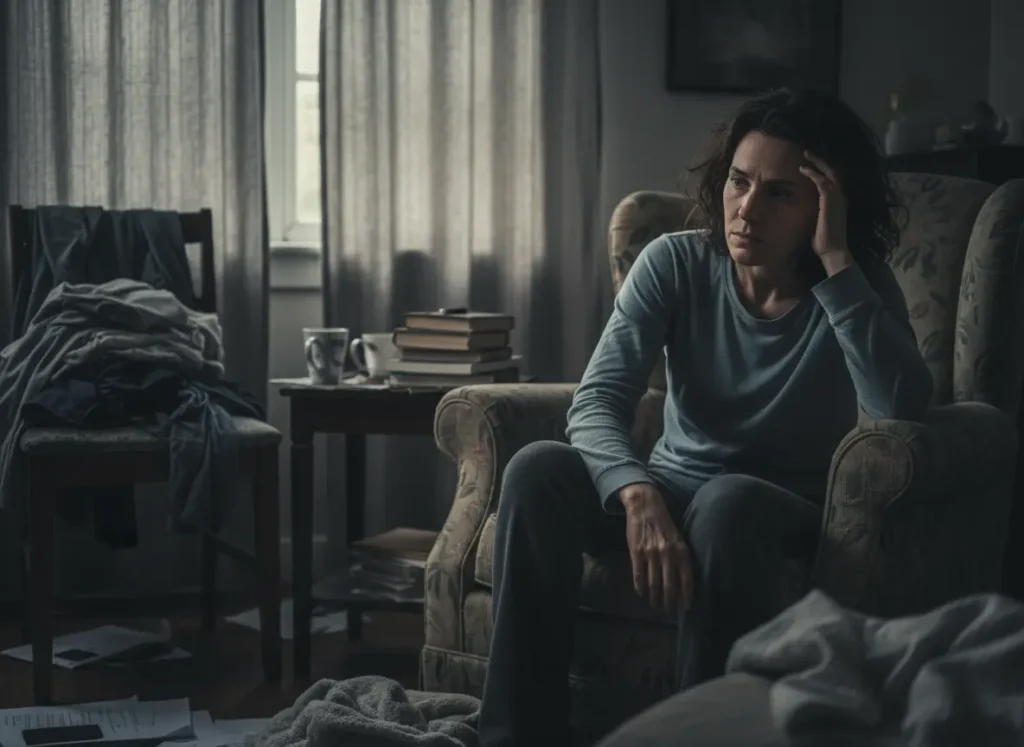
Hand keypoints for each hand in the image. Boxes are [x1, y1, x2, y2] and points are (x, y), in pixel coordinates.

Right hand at [618, 483, 693, 612]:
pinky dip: (640, 587)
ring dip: (654, 597)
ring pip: (654, 583)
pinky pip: (639, 574)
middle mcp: (668, 554)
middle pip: (670, 585)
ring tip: (654, 605)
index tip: (685, 608)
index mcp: (681, 550)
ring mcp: (651, 553)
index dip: (686, 595)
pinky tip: (641, 593)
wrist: (645, 505)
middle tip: (668, 611)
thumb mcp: (677, 538)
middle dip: (669, 601)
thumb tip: (682, 579)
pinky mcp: (636, 552)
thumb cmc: (663, 523)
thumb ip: (680, 556)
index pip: (687, 579)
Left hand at [799, 151, 852, 273]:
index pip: (832, 180)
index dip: (822, 170)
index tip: (810, 164)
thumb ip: (813, 212)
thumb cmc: (823, 240)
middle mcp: (841, 197)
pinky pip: (822, 181)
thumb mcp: (816, 222)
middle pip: (833, 171)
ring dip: (817, 163)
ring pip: (829, 173)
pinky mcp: (831, 201)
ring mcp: (837, 198)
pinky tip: (803, 169)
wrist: (832, 250)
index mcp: (838, 201)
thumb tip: (800, 210)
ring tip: (805, 155)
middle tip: (807, 152)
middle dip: (821, 161)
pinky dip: (813, 174)